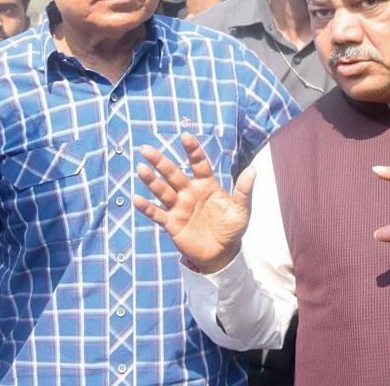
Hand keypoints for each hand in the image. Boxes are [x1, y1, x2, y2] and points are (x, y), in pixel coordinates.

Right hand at [132, 133, 253, 272]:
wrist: (222, 254)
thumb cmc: (232, 229)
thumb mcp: (242, 210)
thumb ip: (244, 190)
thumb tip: (253, 169)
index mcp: (207, 185)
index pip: (198, 163)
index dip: (192, 150)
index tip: (185, 136)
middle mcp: (190, 192)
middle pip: (173, 173)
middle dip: (160, 161)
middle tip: (145, 148)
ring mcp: (179, 207)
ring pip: (162, 190)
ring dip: (151, 180)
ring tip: (141, 168)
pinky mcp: (172, 223)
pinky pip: (157, 213)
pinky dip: (146, 207)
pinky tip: (137, 198)